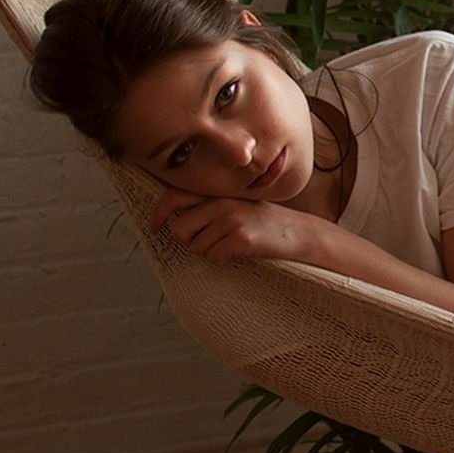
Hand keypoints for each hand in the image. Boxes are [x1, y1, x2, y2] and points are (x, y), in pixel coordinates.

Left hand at [147, 187, 327, 266]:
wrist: (299, 233)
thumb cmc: (264, 222)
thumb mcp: (236, 204)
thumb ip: (208, 206)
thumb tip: (173, 219)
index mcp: (218, 192)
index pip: (174, 196)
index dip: (159, 214)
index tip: (154, 227)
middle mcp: (222, 202)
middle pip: (180, 229)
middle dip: (189, 240)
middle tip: (209, 241)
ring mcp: (232, 220)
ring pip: (196, 247)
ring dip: (210, 252)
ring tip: (231, 244)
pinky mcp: (241, 239)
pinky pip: (214, 258)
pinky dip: (223, 260)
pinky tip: (239, 252)